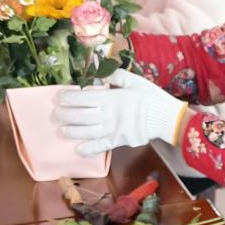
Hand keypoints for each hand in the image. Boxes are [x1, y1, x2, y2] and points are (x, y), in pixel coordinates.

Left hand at [55, 69, 188, 156]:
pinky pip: (103, 146)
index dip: (69, 98)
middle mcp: (111, 114)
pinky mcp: (122, 140)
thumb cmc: (152, 97)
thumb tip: (96, 74)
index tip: (59, 98)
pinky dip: (91, 149)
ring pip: (89, 131)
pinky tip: (79, 150)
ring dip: (73, 131)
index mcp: (113, 97)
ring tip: (62, 129)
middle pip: (83, 115)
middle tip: (56, 114)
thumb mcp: (134, 80)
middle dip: (66, 115)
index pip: (85, 97)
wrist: (168, 118)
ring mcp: (116, 129)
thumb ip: (114, 76)